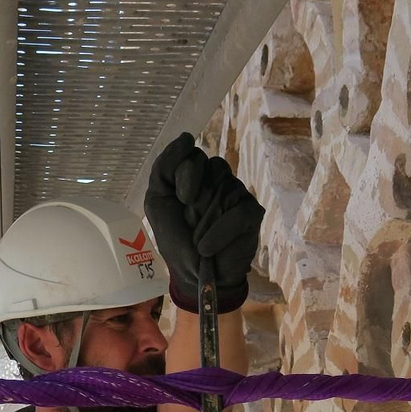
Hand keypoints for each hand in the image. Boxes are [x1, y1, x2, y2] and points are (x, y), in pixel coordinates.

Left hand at [144, 133, 263, 313]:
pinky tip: (207, 247)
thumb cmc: (176, 239)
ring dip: (203, 216)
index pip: (192, 155)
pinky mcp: (252, 213)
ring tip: (198, 234)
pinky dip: (218, 232)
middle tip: (187, 213)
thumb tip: (186, 136)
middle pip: (210, 164)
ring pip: (224, 185)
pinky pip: (237, 212)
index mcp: (196, 175)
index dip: (181, 173)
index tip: (176, 197)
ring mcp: (237, 194)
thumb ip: (164, 168)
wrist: (193, 275)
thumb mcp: (158, 201)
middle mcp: (219, 180)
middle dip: (191, 189)